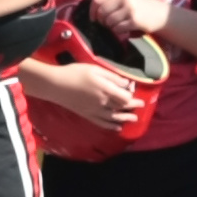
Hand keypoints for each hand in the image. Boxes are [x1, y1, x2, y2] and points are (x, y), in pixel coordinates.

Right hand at [20, 57, 138, 121]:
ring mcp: (95, 111)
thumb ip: (112, 77)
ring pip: (114, 117)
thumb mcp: (95, 69)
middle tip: (140, 105)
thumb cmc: (75, 73)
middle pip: (121, 107)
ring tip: (134, 118)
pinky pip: (102, 123)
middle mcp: (102, 102)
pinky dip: (111, 126)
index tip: (135, 91)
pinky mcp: (87, 115)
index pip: (125, 97)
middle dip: (132, 106)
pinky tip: (117, 127)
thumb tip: (126, 83)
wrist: (55, 85)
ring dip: (125, 118)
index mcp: (105, 90)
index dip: (132, 95)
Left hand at [79, 0, 150, 39]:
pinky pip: (117, 28)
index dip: (92, 10)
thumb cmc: (138, 4)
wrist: (159, 14)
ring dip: (109, 26)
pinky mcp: (134, 20)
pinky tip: (123, 28)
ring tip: (116, 24)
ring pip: (109, 20)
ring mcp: (130, 8)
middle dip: (101, 20)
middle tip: (105, 23)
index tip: (93, 17)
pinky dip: (117, 31)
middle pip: (101, 11)